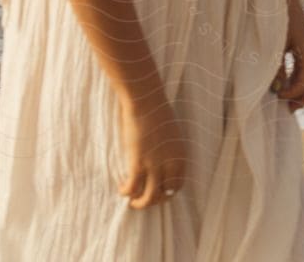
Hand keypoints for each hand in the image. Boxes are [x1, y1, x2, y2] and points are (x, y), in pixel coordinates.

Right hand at [116, 93, 188, 209]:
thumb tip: (162, 164)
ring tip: (132, 201)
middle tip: (144, 199)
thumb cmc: (157, 112)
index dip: (168, 192)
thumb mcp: (172, 134)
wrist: (146, 100)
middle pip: (165, 194)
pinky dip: (126, 192)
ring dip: (140, 203)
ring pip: (150, 197)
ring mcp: (154, 165)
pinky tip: (122, 189)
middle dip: (155, 200)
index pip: (178, 185)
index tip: (158, 192)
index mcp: (181, 156)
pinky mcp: (138, 163)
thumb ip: (170, 152)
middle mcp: (170, 163)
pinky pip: (132, 187)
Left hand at [270, 0, 303, 112]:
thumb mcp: (276, 45)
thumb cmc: (278, 17)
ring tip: (286, 102)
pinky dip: (300, 81)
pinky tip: (286, 85)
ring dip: (302, 92)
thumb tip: (277, 91)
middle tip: (286, 111)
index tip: (276, 98)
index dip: (292, 95)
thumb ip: (278, 68)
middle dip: (302, 99)